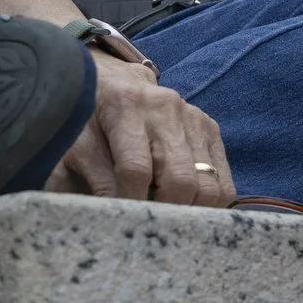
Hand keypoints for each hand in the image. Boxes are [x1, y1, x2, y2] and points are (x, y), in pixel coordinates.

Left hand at [46, 56, 234, 207]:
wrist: (114, 81)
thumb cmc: (91, 117)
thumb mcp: (79, 143)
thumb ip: (96, 179)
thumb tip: (117, 217)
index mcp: (127, 105)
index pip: (136, 169)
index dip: (130, 202)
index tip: (123, 220)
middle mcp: (166, 107)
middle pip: (180, 180)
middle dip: (164, 212)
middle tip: (147, 221)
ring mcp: (194, 117)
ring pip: (208, 186)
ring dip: (188, 210)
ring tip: (165, 212)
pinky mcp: (211, 129)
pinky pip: (224, 183)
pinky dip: (208, 204)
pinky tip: (184, 203)